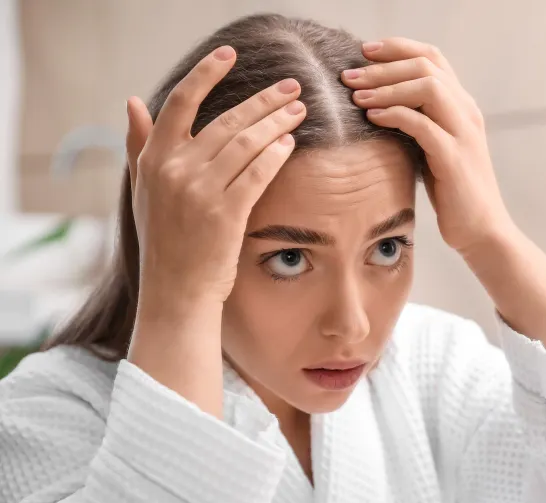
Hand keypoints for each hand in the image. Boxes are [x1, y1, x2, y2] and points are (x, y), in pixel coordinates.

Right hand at [126, 45, 306, 309]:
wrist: (175, 292)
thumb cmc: (163, 241)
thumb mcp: (142, 190)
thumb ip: (139, 144)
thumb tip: (133, 101)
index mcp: (153, 158)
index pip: (181, 101)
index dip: (207, 72)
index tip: (230, 53)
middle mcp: (174, 169)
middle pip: (226, 120)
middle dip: (264, 100)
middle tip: (291, 86)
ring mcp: (200, 191)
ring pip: (247, 143)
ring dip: (277, 123)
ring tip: (298, 111)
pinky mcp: (225, 213)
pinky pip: (257, 173)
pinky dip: (275, 155)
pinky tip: (290, 143)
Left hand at [342, 38, 510, 255]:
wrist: (481, 230)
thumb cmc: (452, 191)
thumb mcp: (433, 148)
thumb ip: (417, 122)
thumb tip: (376, 104)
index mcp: (462, 106)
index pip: (432, 57)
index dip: (397, 48)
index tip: (364, 51)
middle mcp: (467, 112)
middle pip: (426, 65)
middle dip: (383, 66)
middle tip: (350, 75)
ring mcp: (463, 134)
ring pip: (427, 87)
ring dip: (386, 86)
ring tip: (356, 95)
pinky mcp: (454, 158)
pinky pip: (422, 125)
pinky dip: (394, 115)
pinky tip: (372, 117)